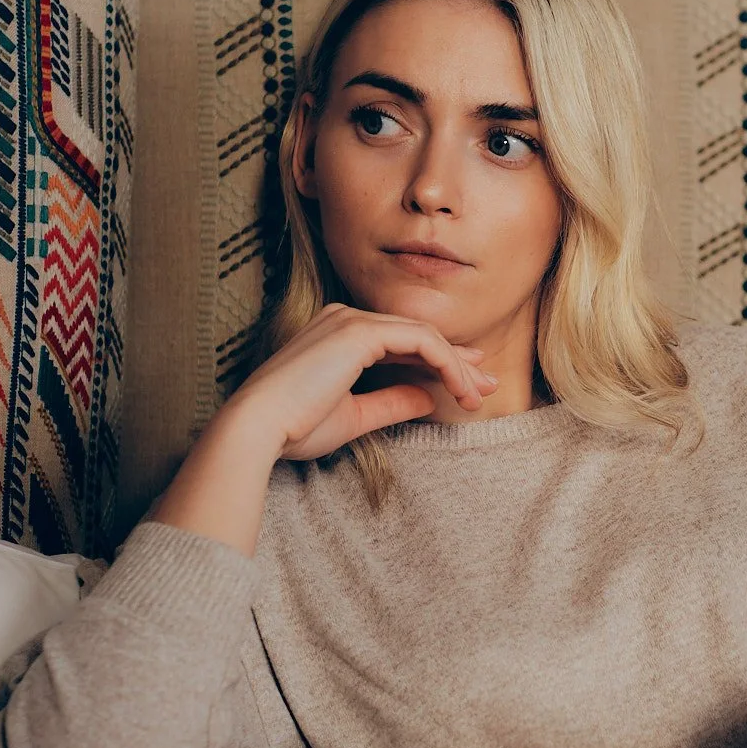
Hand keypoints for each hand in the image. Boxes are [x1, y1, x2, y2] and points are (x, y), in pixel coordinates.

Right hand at [149, 304, 496, 555]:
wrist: (258, 429)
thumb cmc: (294, 428)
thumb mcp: (355, 415)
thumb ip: (393, 402)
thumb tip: (430, 398)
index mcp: (338, 333)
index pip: (401, 342)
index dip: (438, 360)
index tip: (467, 382)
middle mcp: (345, 318)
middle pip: (416, 335)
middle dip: (457, 360)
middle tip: (488, 383)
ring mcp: (351, 320)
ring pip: (424, 336)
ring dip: (457, 366)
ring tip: (480, 394)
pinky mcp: (359, 332)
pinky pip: (421, 342)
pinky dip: (447, 364)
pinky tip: (461, 389)